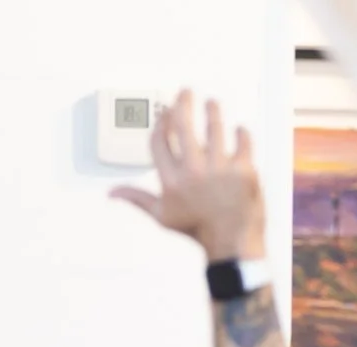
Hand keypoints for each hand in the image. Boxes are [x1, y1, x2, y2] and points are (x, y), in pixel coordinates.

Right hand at [110, 92, 265, 261]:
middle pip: (184, 125)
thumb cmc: (196, 230)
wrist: (231, 243)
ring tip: (211, 103)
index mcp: (171, 181)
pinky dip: (241, 132)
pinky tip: (238, 129)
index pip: (160, 140)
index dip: (161, 123)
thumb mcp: (162, 216)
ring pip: (215, 126)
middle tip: (185, 92)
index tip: (165, 115)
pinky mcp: (243, 169)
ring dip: (212, 109)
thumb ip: (137, 198)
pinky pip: (243, 140)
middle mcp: (193, 172)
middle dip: (183, 102)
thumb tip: (112, 193)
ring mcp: (220, 169)